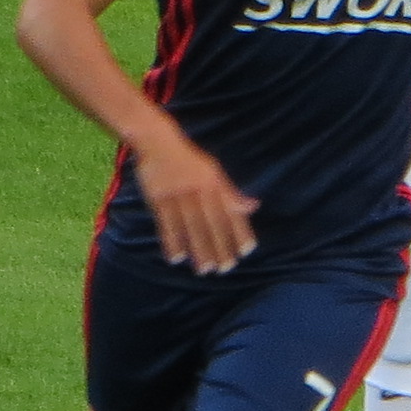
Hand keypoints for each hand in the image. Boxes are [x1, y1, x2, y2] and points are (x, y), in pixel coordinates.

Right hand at [131, 125, 259, 272]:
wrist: (157, 141)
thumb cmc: (189, 160)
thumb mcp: (214, 171)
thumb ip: (231, 192)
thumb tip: (253, 207)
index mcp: (214, 182)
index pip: (230, 208)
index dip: (240, 229)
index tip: (248, 250)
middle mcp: (199, 189)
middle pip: (211, 221)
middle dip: (220, 245)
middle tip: (226, 268)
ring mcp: (178, 194)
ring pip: (190, 225)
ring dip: (198, 248)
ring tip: (204, 269)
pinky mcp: (158, 198)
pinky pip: (166, 223)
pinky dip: (171, 241)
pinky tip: (176, 258)